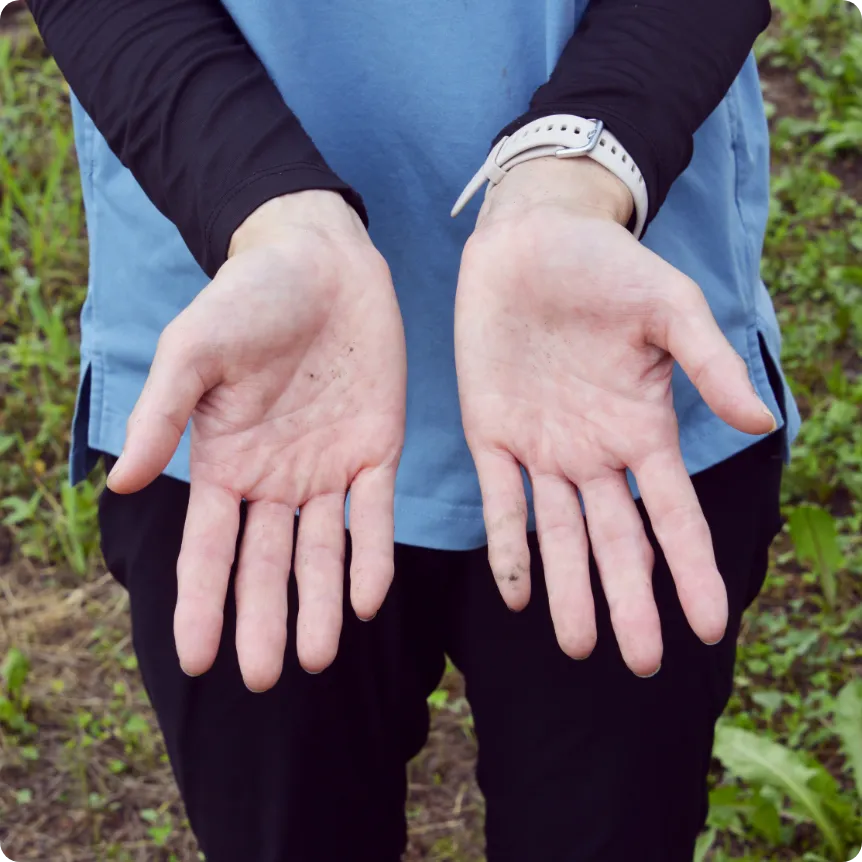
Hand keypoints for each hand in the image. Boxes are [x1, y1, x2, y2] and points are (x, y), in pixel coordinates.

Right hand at [107, 190, 405, 689]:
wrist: (320, 261)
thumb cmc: (248, 299)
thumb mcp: (194, 350)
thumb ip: (161, 414)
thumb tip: (118, 485)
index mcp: (223, 463)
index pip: (209, 548)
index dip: (201, 603)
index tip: (197, 661)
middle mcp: (274, 479)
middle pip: (266, 565)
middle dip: (265, 620)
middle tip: (268, 679)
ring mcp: (327, 468)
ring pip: (322, 553)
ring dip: (320, 605)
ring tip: (318, 656)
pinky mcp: (376, 449)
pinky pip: (373, 514)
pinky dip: (370, 555)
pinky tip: (365, 600)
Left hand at [455, 158, 774, 676]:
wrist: (532, 239)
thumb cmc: (607, 267)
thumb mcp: (670, 309)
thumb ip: (708, 366)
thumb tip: (762, 425)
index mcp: (643, 429)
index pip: (673, 515)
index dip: (691, 570)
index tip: (711, 626)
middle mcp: (594, 452)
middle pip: (615, 541)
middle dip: (629, 600)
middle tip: (638, 662)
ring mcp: (541, 447)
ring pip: (559, 534)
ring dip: (569, 589)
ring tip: (581, 644)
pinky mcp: (491, 431)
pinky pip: (500, 499)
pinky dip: (507, 544)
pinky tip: (515, 593)